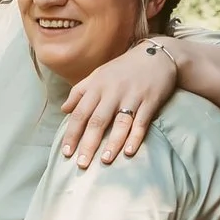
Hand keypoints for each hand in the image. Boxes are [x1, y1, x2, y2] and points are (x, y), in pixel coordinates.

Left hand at [60, 42, 180, 166]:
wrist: (157, 55)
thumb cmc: (123, 69)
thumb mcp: (98, 75)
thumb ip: (80, 91)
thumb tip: (63, 110)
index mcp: (97, 86)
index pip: (80, 113)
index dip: (72, 133)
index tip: (66, 152)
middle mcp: (112, 92)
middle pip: (97, 120)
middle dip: (88, 143)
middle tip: (82, 164)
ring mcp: (132, 96)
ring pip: (120, 123)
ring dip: (112, 143)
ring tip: (105, 161)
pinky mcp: (150, 101)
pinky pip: (142, 122)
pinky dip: (135, 137)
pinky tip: (129, 152)